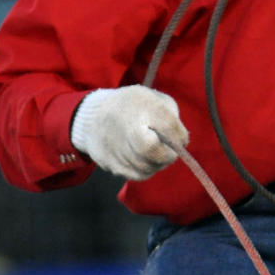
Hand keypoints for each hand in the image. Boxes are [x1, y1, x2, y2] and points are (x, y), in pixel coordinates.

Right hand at [71, 85, 188, 179]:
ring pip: (148, 167)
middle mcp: (125, 125)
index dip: (178, 137)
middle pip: (153, 150)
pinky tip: (143, 157)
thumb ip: (171, 119)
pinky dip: (146, 169)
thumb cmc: (134, 107)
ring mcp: (115, 147)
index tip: (180, 139)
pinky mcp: (110, 164)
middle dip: (168, 154)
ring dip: (158, 163)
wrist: (93, 117)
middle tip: (170, 151)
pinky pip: (138, 174)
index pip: (167, 126)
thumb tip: (181, 143)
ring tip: (154, 150)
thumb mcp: (154, 99)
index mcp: (141, 104)